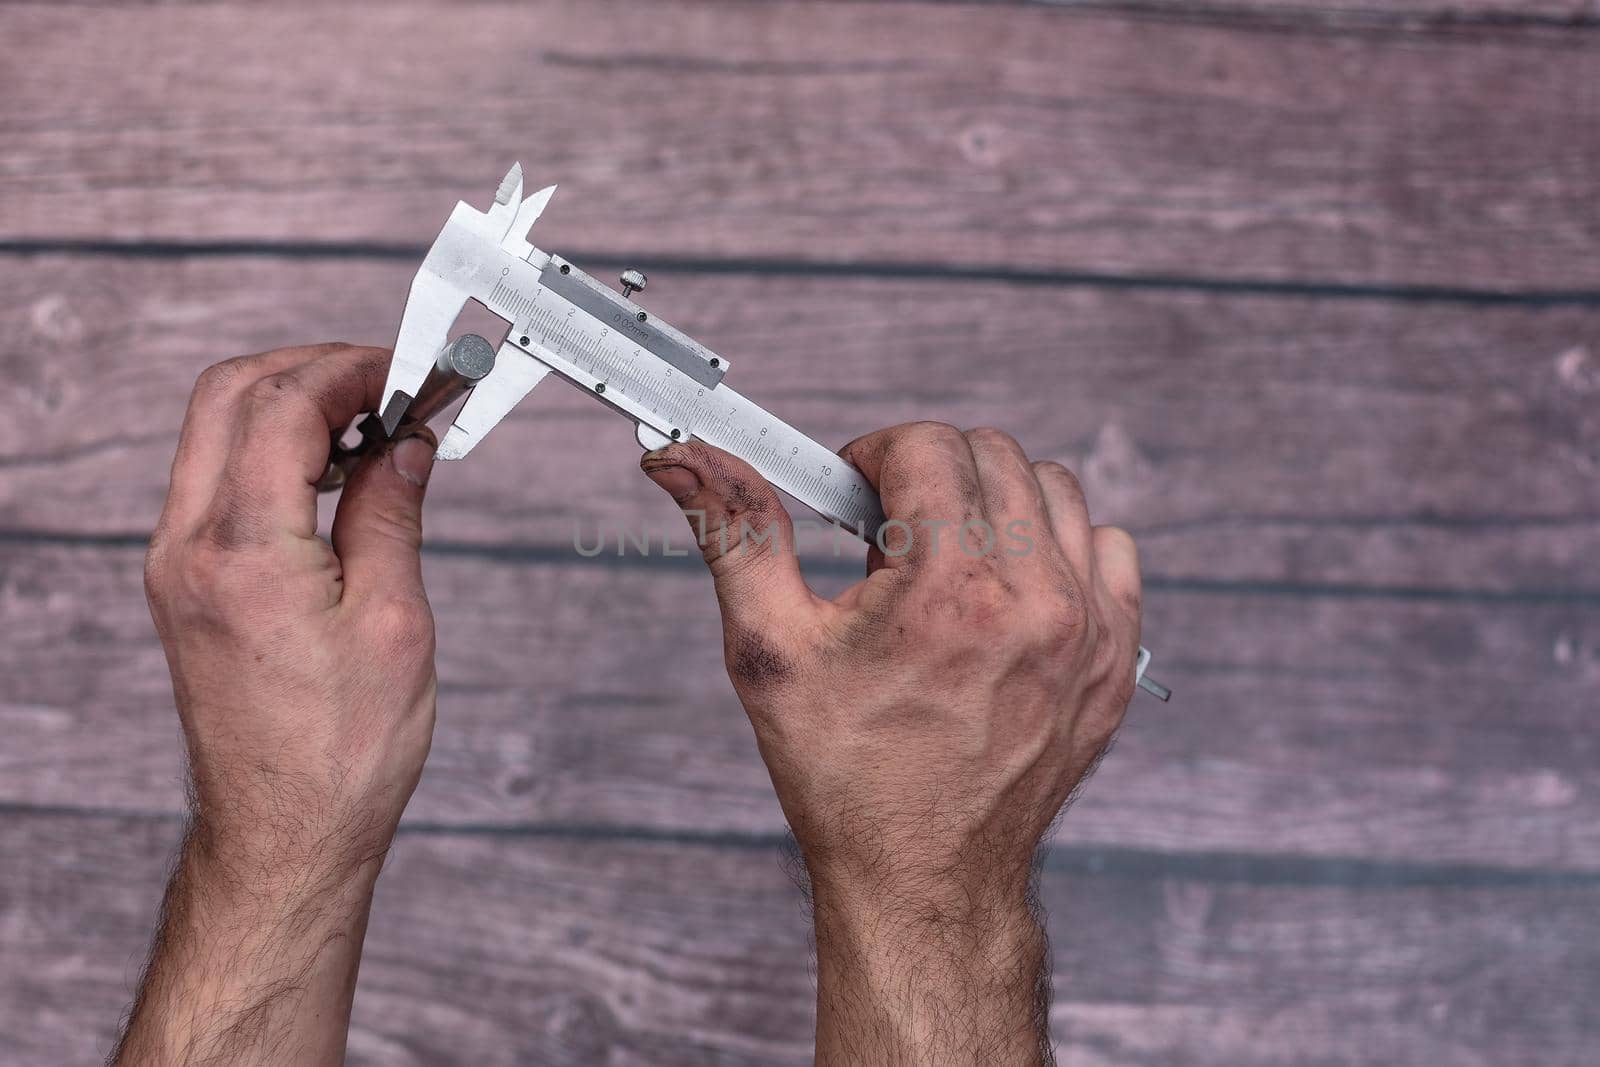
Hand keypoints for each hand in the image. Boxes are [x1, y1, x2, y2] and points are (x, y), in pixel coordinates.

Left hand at [121, 343, 438, 1065]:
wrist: (285, 834)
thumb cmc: (341, 753)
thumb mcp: (394, 622)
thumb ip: (391, 514)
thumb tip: (405, 446)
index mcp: (243, 551)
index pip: (285, 407)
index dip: (352, 371)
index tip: (408, 372)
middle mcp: (188, 549)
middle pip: (228, 397)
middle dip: (309, 369)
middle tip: (386, 382)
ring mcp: (174, 568)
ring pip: (212, 435)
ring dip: (287, 408)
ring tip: (369, 427)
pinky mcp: (182, 589)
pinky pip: (213, 484)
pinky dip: (270, 455)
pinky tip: (332, 477)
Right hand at [642, 423, 1140, 1063]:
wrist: (923, 878)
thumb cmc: (843, 774)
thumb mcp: (770, 650)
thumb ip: (735, 534)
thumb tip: (684, 459)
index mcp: (947, 590)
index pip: (927, 444)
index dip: (874, 455)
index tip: (853, 496)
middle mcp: (1034, 601)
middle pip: (990, 454)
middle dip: (929, 473)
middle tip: (889, 536)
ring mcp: (1088, 631)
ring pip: (1052, 490)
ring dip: (993, 501)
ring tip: (946, 563)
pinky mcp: (1115, 659)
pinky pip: (1108, 548)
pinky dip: (1059, 548)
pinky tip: (1007, 591)